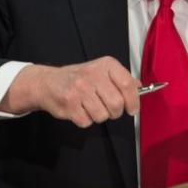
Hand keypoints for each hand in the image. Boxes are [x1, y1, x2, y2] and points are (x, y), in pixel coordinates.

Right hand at [0, 57, 139, 127]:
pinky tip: (79, 110)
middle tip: (108, 109)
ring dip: (99, 116)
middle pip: (117, 104)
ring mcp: (80, 89)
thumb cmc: (79, 79)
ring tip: (90, 106)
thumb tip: (140, 88)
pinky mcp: (69, 104)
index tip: (133, 109)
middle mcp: (93, 75)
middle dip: (115, 112)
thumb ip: (121, 79)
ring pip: (102, 115)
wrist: (48, 83)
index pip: (128, 84)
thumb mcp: (102, 72)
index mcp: (106, 65)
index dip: (133, 101)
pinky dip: (85, 120)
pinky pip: (87, 122)